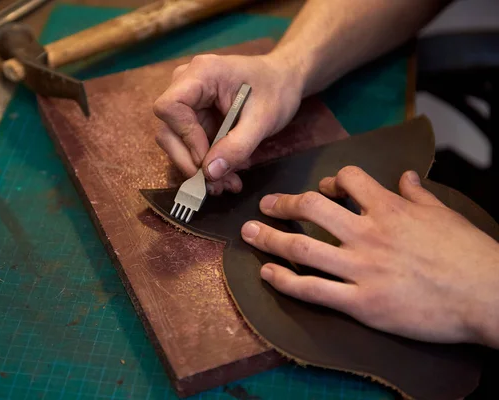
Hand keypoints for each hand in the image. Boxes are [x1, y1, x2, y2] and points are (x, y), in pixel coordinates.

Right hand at [153, 53, 303, 194]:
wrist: (283, 81)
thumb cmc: (276, 90)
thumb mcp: (263, 120)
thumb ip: (237, 146)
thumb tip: (210, 173)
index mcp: (201, 73)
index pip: (170, 107)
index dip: (185, 136)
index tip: (208, 157)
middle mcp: (186, 84)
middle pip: (168, 130)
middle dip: (191, 162)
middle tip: (217, 184)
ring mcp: (188, 101)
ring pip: (178, 143)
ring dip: (200, 168)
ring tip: (228, 182)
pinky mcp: (194, 117)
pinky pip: (191, 145)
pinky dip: (208, 163)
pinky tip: (228, 174)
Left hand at [241, 166, 498, 347]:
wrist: (488, 296)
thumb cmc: (469, 254)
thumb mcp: (445, 214)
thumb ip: (419, 193)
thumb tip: (405, 176)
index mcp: (390, 209)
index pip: (348, 179)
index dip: (330, 180)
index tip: (323, 188)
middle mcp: (369, 234)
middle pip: (312, 209)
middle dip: (283, 204)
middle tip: (264, 206)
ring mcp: (362, 269)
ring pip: (303, 249)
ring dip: (270, 239)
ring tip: (249, 234)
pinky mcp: (363, 303)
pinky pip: (314, 290)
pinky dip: (286, 281)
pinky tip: (267, 273)